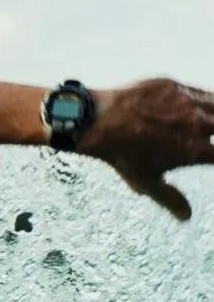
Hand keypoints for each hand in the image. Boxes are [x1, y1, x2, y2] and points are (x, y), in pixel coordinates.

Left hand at [82, 78, 213, 220]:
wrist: (99, 122)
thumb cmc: (122, 155)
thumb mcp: (146, 182)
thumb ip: (170, 198)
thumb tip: (187, 216)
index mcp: (195, 151)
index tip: (211, 157)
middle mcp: (199, 124)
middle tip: (209, 137)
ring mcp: (189, 102)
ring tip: (209, 121)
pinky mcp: (175, 86)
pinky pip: (199, 90)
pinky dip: (205, 98)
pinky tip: (201, 104)